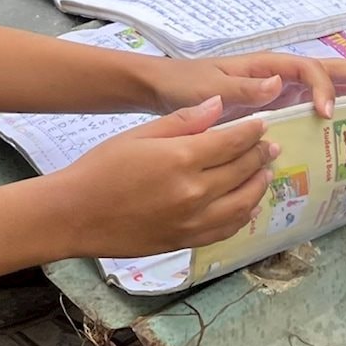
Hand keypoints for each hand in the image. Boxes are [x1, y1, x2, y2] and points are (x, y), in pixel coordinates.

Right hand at [48, 99, 278, 255]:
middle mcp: (195, 191)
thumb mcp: (138, 134)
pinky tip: (247, 204)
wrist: (75, 214)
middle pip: (242, 170)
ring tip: (264, 171)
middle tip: (270, 145)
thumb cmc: (101, 168)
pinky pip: (228, 228)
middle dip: (259, 154)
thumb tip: (218, 104)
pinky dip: (244, 214)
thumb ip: (182, 121)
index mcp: (181, 158)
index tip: (262, 124)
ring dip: (259, 184)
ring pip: (243, 202)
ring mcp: (194, 221)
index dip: (251, 131)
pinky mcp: (188, 240)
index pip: (232, 142)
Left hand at [140, 52, 345, 118]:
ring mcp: (278, 90)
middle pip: (328, 71)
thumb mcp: (209, 89)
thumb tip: (278, 83)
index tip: (327, 114)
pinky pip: (308, 105)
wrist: (162, 92)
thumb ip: (242, 88)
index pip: (308, 71)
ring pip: (324, 86)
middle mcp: (277, 75)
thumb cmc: (184, 87)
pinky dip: (332, 109)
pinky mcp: (273, 107)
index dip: (323, 89)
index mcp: (266, 66)